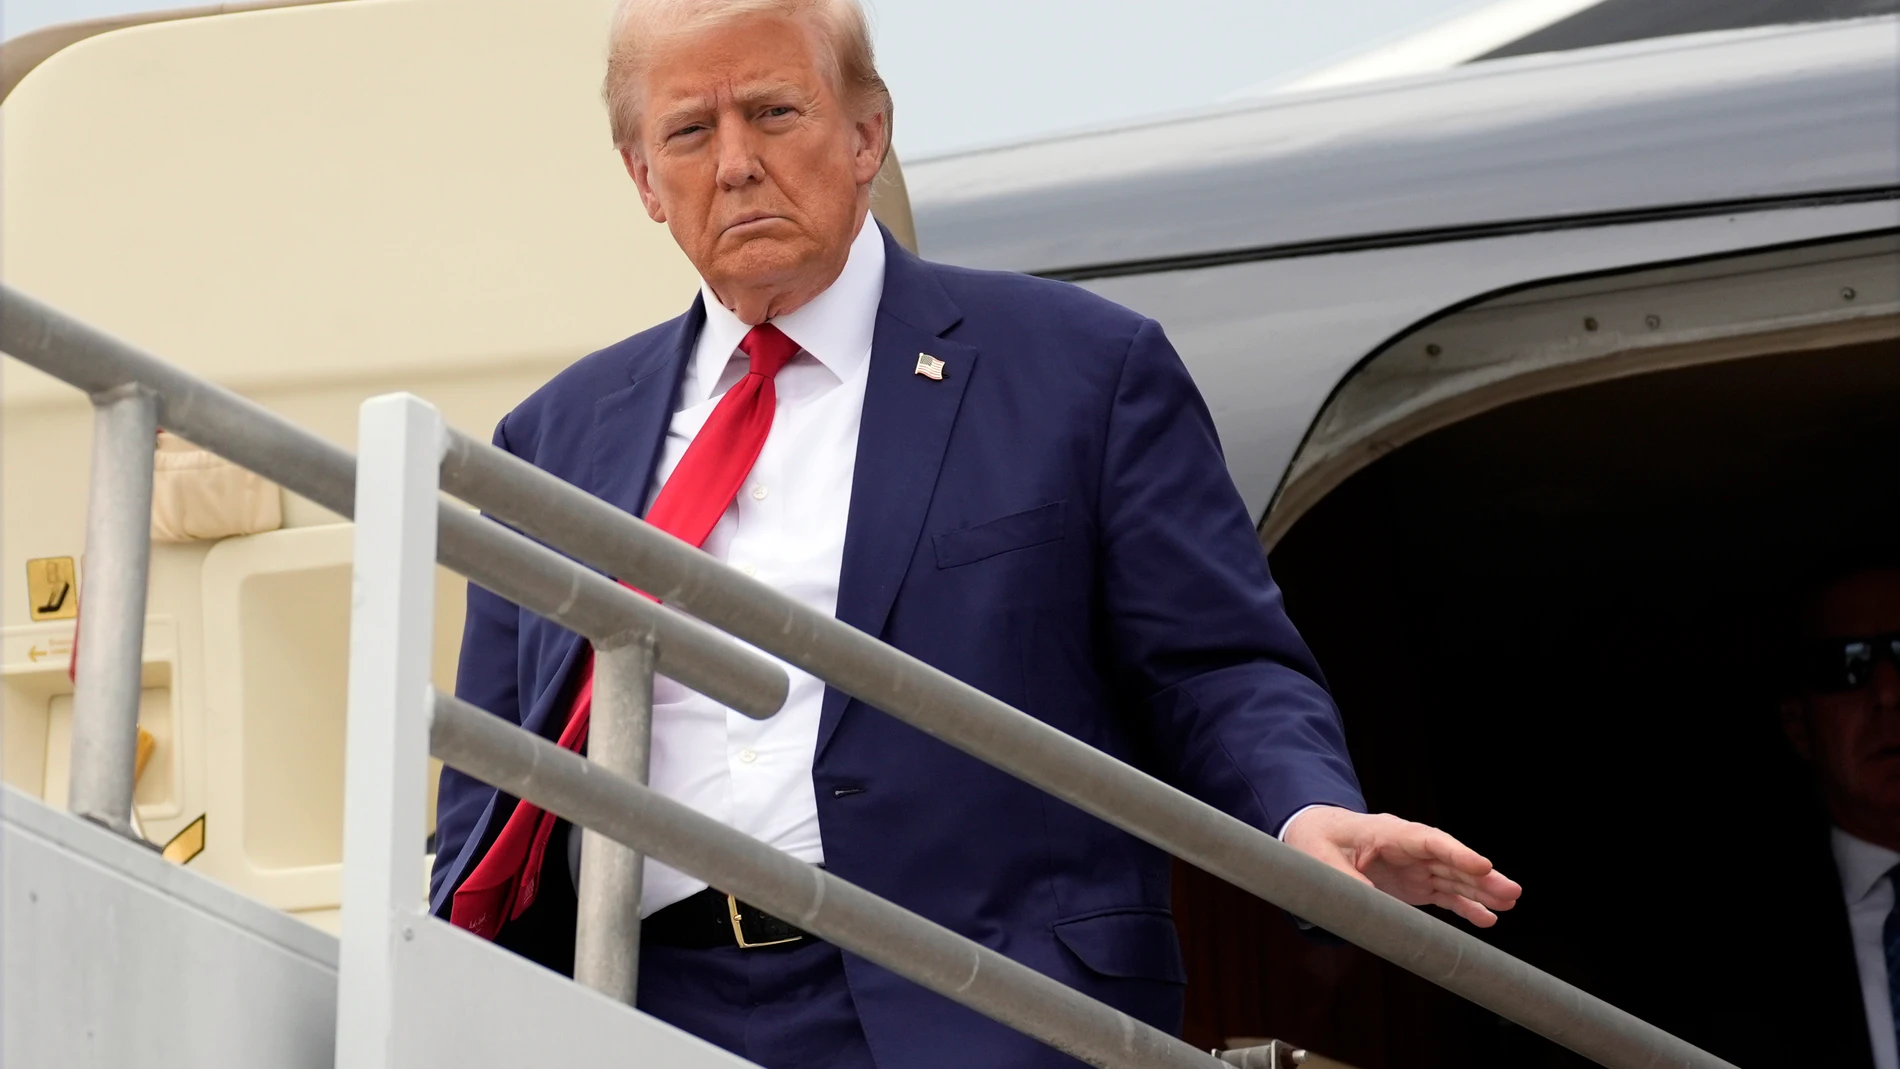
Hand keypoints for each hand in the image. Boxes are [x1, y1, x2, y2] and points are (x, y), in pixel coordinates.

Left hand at [1281, 806, 1521, 926]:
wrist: (1313, 834)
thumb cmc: (1316, 840)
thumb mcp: (1319, 859)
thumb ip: (1344, 881)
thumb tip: (1370, 908)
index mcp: (1388, 832)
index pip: (1429, 841)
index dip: (1456, 853)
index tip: (1482, 865)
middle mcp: (1408, 849)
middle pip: (1450, 861)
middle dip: (1481, 876)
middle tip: (1512, 891)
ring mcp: (1414, 867)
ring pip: (1454, 878)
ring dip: (1481, 891)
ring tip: (1509, 903)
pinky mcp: (1414, 884)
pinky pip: (1444, 895)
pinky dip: (1466, 906)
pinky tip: (1488, 918)